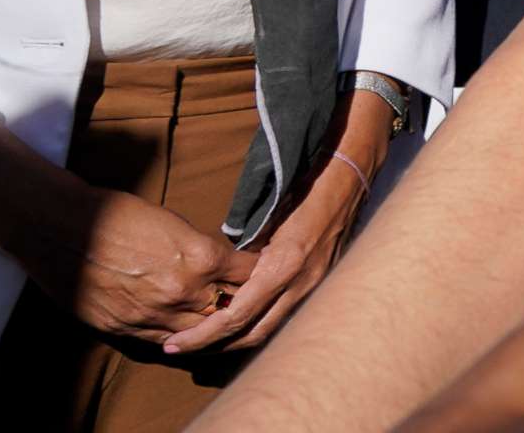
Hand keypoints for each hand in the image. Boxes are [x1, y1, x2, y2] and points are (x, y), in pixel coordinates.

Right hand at [34, 188, 248, 345]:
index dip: (260, 273)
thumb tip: (223, 263)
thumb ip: (202, 249)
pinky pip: (166, 343)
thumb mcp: (177, 223)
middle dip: (245, 306)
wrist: (65, 229)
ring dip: (215, 330)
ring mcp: (154, 315)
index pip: (250, 274)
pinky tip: (191, 337)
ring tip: (227, 326)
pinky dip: (182, 340)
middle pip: (232, 310)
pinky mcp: (126, 329)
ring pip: (201, 334)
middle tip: (256, 306)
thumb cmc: (122, 215)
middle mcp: (184, 291)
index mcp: (202, 257)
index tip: (268, 272)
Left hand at [163, 148, 370, 354]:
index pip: (237, 316)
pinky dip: (258, 324)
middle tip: (182, 348)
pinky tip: (239, 324)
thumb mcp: (265, 216)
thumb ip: (244, 252)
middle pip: (254, 334)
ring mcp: (315, 285)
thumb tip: (215, 276)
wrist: (348, 176)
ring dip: (237, 339)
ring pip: (271, 329)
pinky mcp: (321, 282)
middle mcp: (301, 283)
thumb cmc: (302, 187)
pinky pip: (285, 314)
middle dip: (216, 346)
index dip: (204, 334)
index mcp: (284, 266)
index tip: (175, 344)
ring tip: (205, 341)